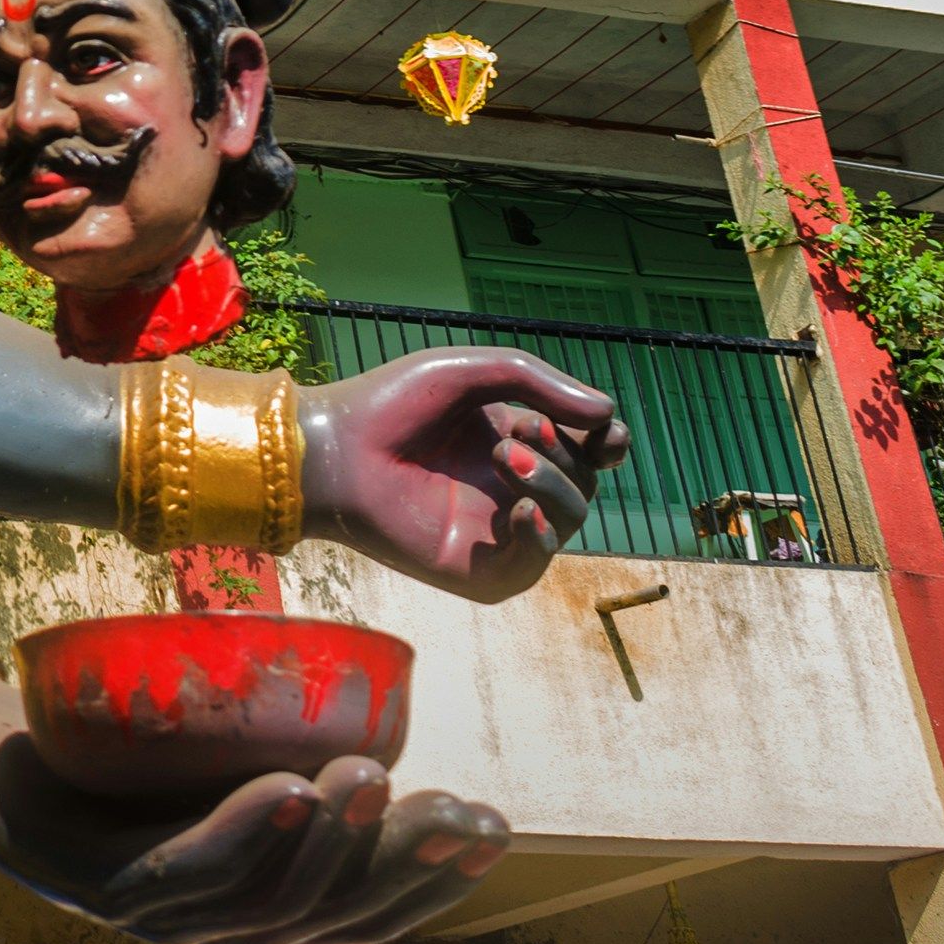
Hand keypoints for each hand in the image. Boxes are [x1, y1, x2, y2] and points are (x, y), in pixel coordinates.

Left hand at [0, 670, 507, 943]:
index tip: (490, 829)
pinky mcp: (97, 888)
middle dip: (402, 864)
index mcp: (256, 902)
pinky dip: (242, 831)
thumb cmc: (113, 754)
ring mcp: (156, 916)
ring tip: (373, 776)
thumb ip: (286, 749)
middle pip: (327, 914)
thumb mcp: (216, 752)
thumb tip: (374, 705)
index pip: (361, 914)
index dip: (431, 883)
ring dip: (328, 840)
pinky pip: (182, 869)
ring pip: (263, 896)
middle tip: (461, 808)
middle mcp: (213, 925)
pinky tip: (286, 789)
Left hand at [302, 349, 631, 603]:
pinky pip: (533, 564)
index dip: (607, 443)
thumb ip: (541, 384)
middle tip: (518, 434)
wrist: (336, 450)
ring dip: (554, 485)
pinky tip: (521, 510)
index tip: (607, 433)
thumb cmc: (392, 405)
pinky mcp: (478, 570)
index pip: (586, 451)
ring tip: (506, 457)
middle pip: (583, 482)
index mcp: (513, 442)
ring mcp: (497, 530)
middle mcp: (509, 488)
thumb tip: (608, 414)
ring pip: (568, 519)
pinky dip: (541, 538)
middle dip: (566, 457)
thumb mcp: (472, 373)